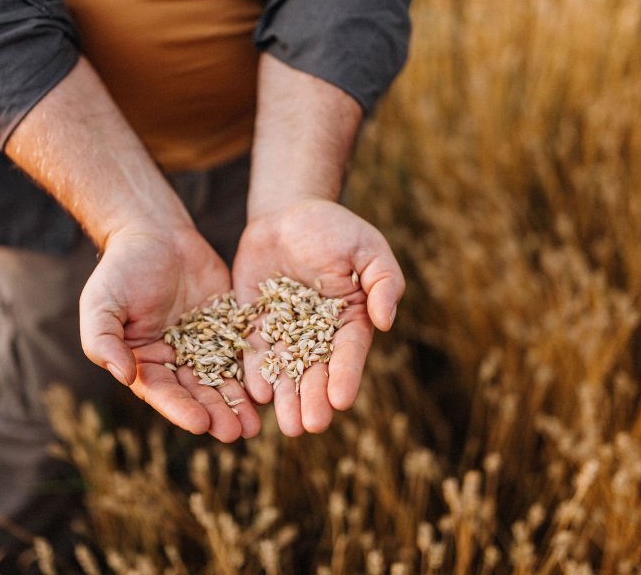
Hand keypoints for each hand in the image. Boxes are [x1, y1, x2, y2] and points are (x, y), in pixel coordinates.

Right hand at [80, 226, 259, 441]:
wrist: (156, 232)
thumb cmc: (122, 268)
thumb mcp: (102, 303)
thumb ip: (104, 341)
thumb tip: (123, 375)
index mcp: (145, 361)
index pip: (163, 392)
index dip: (181, 409)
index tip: (200, 424)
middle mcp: (176, 360)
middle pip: (198, 393)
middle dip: (217, 413)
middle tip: (237, 433)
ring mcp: (205, 344)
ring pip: (224, 379)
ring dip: (239, 403)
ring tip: (257, 426)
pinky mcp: (229, 326)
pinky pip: (244, 351)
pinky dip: (255, 371)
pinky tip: (271, 387)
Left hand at [232, 198, 403, 435]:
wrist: (288, 215)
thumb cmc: (334, 229)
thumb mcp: (366, 247)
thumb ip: (383, 281)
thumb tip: (386, 321)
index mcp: (350, 320)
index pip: (349, 353)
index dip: (346, 377)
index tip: (341, 401)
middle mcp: (317, 334)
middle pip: (316, 371)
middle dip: (313, 399)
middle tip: (310, 425)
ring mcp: (284, 332)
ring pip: (285, 371)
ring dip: (286, 398)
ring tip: (287, 424)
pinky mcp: (255, 325)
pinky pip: (254, 353)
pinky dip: (255, 373)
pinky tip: (256, 393)